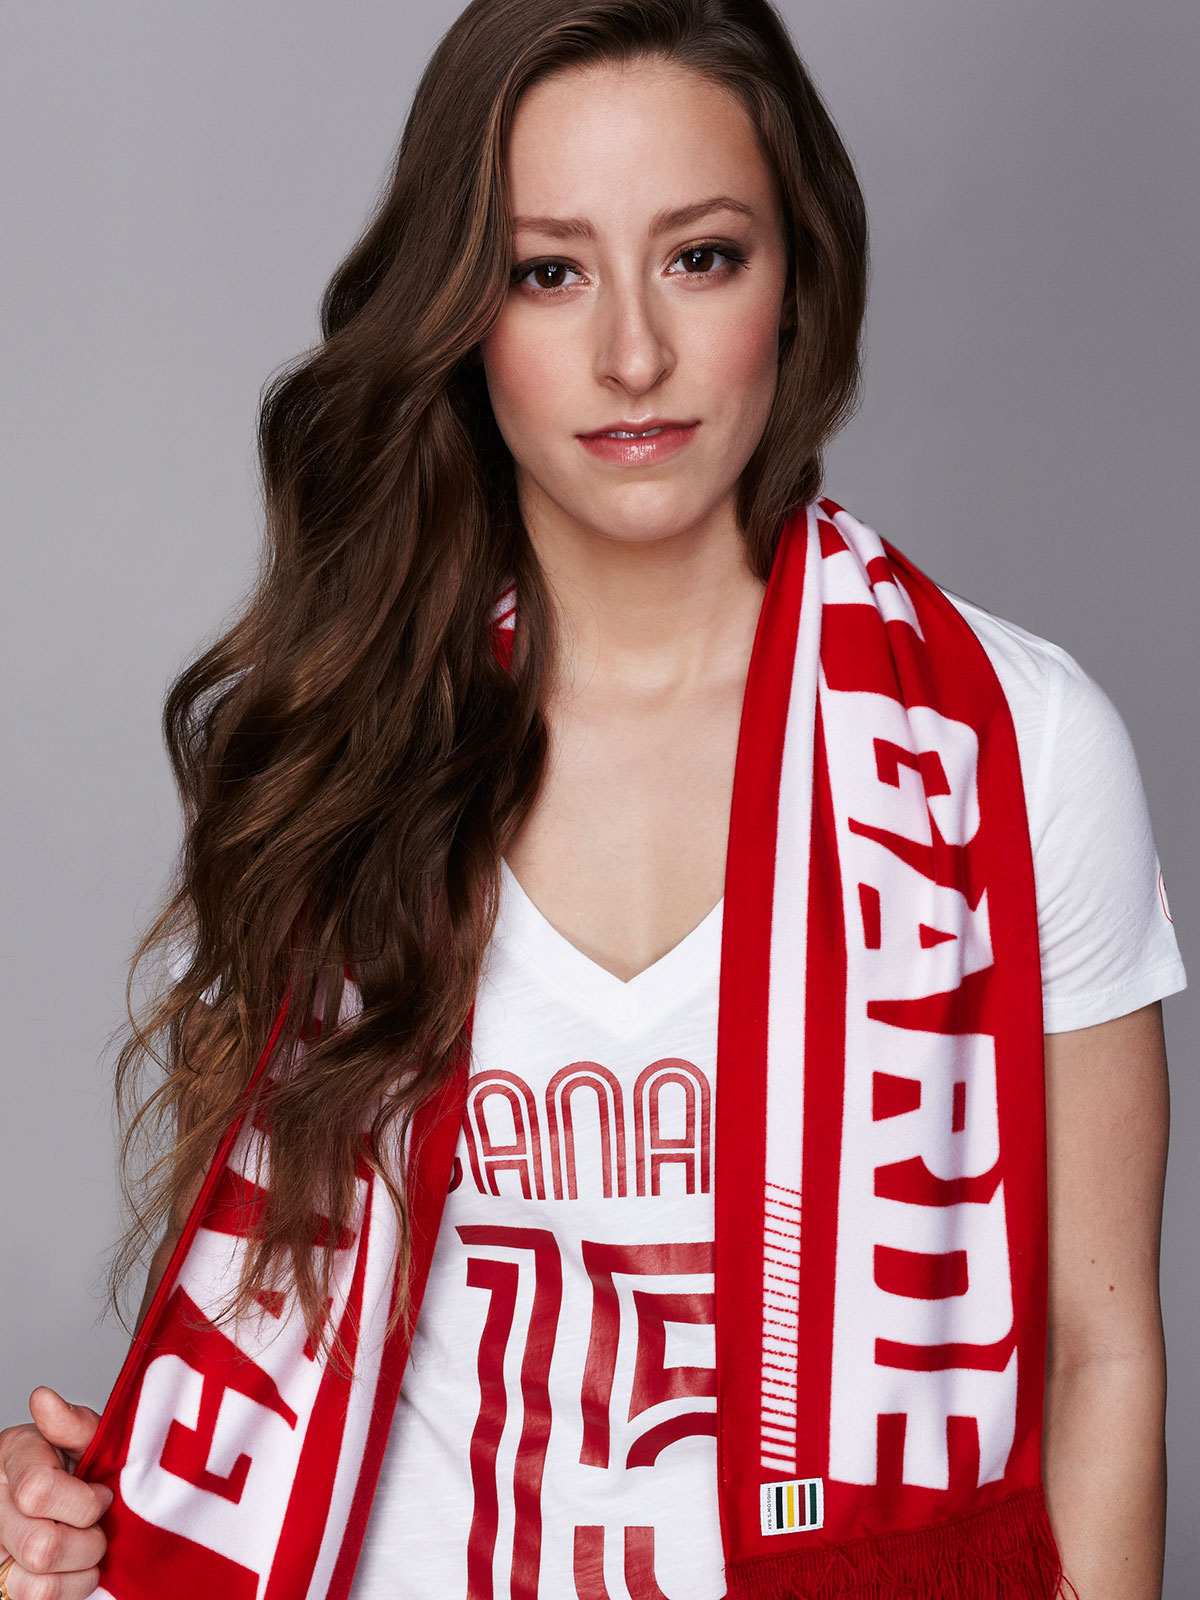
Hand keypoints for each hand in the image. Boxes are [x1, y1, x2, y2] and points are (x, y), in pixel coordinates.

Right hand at [0, 1388, 108, 1599]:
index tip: (102, 1494)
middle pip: (40, 1546)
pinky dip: (69, 1588)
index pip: (38, 1492)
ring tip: (88, 1545)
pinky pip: (36, 1599)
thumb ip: (74, 1424)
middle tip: (99, 1525)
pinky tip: (76, 1567)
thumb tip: (43, 1399)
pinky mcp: (6, 1579)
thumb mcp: (86, 1435)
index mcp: (13, 1457)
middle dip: (87, 1540)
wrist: (73, 1489)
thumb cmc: (80, 1461)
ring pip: (35, 1583)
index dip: (84, 1501)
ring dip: (79, 1568)